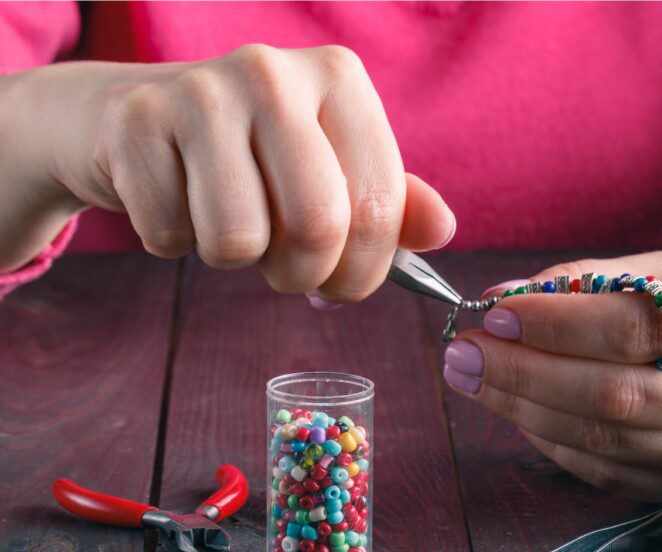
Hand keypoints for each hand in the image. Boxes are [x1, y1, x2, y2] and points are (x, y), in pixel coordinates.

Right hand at [0, 45, 454, 299]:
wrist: (137, 118)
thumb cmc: (254, 156)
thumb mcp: (332, 169)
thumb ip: (391, 203)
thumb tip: (442, 230)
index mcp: (340, 80)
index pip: (378, 207)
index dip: (365, 272)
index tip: (343, 285)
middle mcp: (275, 72)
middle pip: (317, 225)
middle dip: (305, 276)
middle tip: (289, 271)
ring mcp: (201, 91)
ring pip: (238, 240)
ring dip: (236, 260)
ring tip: (230, 225)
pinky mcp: (135, 121)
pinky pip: (169, 234)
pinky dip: (173, 241)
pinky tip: (178, 203)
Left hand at [442, 248, 661, 498]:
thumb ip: (597, 279)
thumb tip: (504, 300)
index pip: (640, 327)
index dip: (557, 325)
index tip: (494, 313)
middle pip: (620, 395)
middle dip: (527, 374)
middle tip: (463, 354)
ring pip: (611, 441)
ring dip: (528, 411)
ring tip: (476, 379)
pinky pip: (614, 473)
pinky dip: (555, 443)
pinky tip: (519, 412)